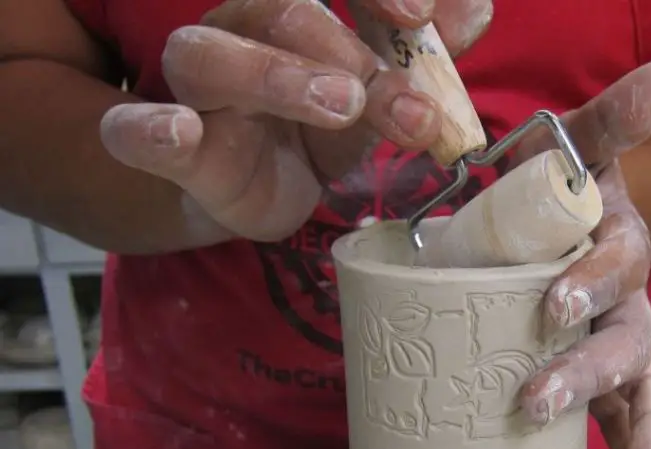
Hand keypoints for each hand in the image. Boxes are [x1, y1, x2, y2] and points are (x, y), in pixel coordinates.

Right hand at [98, 0, 492, 242]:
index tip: (418, 16)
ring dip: (279, 77)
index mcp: (296, 11)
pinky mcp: (176, 150)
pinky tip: (171, 132)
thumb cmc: (319, 127)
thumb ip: (422, 58)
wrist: (261, 188)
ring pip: (216, 58)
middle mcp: (244, 31)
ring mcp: (202, 87)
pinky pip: (138, 129)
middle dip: (353, 57)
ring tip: (339, 106)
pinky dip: (148, 129)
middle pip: (286, 16)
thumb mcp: (379, 93)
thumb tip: (473, 13)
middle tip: (408, 108)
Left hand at [516, 60, 650, 448]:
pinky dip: (639, 446)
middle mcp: (624, 301)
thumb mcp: (583, 148)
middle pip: (624, 342)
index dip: (591, 281)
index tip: (556, 304)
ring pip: (642, 388)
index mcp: (615, 247)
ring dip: (641, 429)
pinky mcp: (605, 377)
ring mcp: (618, 343)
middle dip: (589, 373)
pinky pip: (628, 415)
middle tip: (540, 402)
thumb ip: (615, 118)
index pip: (614, 264)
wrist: (571, 220)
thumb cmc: (568, 191)